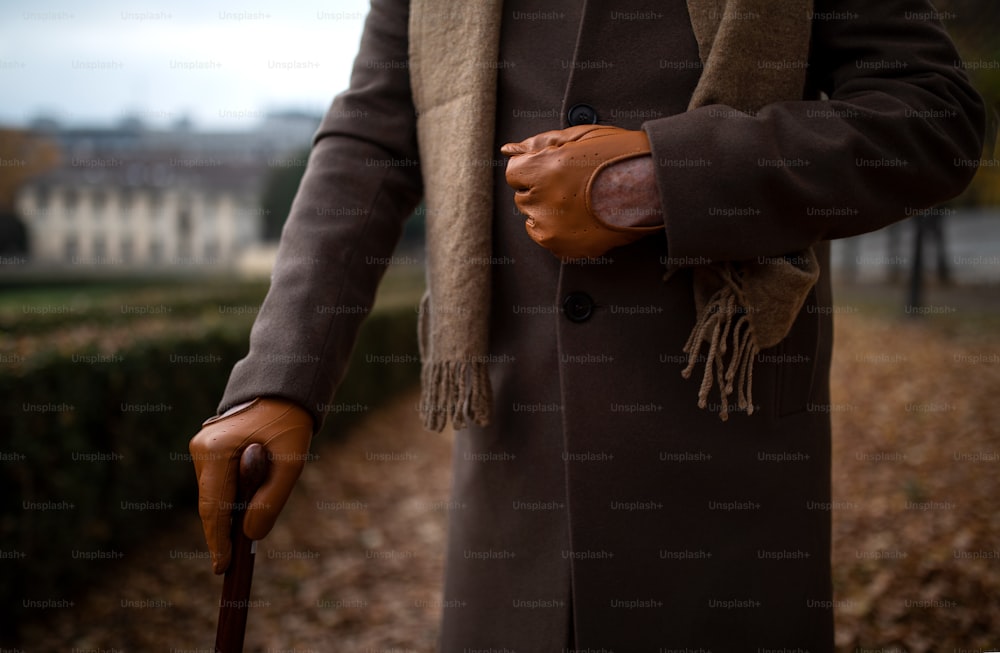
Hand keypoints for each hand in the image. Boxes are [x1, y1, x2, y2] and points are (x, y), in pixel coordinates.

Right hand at [189, 397, 312, 573]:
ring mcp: (201, 446)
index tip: (221, 566)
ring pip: (213, 493)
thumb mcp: (290, 463)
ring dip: (228, 512)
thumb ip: (271, 499)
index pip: (213, 505)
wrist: (283, 393)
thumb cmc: (289, 424)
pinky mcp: (207, 448)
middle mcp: (201, 447)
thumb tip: (250, 535)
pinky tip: (241, 509)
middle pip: (210, 502)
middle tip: (228, 563)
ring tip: (241, 533)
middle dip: (221, 531)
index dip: (217, 539)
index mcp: (217, 449)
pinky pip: (216, 482)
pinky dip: (228, 498)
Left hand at [501, 125, 663, 258]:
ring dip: (550, 213)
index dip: (535, 168)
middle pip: (523, 197)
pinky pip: (550, 241)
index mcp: (543, 169)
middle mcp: (543, 201)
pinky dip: (562, 232)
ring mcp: (554, 229)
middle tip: (575, 184)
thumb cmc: (622, 155)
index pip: (514, 172)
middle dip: (542, 190)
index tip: (556, 168)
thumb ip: (539, 144)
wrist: (656, 186)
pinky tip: (585, 219)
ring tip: (582, 203)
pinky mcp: (567, 248)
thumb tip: (508, 149)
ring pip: (534, 221)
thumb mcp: (580, 137)